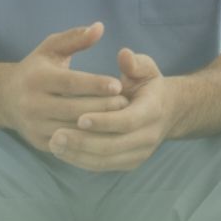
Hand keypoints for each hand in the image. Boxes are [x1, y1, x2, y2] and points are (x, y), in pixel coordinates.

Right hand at [3, 22, 125, 150]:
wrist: (5, 98)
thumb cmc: (36, 68)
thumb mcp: (51, 48)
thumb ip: (76, 38)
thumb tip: (99, 27)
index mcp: (37, 78)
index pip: (70, 83)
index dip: (95, 84)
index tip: (118, 84)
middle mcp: (32, 104)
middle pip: (73, 108)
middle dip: (101, 106)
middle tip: (126, 103)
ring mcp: (34, 126)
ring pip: (72, 129)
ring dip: (98, 126)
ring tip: (122, 118)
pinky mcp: (40, 142)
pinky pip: (69, 144)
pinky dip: (89, 139)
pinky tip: (108, 133)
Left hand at [47, 47, 174, 171]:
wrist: (166, 111)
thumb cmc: (148, 85)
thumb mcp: (146, 69)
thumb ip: (134, 62)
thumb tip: (124, 54)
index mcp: (152, 110)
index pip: (128, 121)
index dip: (104, 121)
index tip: (80, 118)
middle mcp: (148, 136)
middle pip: (113, 145)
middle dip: (83, 142)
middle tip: (55, 135)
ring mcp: (139, 153)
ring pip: (105, 159)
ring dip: (78, 154)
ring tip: (54, 143)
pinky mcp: (129, 163)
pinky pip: (102, 166)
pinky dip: (81, 161)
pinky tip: (62, 151)